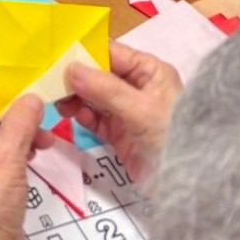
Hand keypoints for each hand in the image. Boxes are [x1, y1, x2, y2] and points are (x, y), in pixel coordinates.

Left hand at [0, 87, 50, 239]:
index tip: (38, 104)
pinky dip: (17, 149)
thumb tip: (32, 96)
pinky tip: (34, 154)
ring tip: (44, 144)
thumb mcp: (7, 157)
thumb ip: (21, 122)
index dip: (9, 99)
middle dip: (18, 119)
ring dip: (21, 134)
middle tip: (45, 128)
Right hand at [57, 41, 181, 185]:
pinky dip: (83, 116)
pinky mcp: (120, 133)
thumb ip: (104, 89)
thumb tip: (70, 68)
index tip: (55, 53)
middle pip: (98, 74)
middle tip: (49, 80)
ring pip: (93, 96)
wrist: (189, 187)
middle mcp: (137, 87)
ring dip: (75, 97)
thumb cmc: (172, 137)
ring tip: (59, 101)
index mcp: (149, 71)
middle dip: (75, 76)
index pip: (110, 53)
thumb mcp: (140, 109)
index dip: (83, 52)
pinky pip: (96, 118)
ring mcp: (127, 111)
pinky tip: (73, 115)